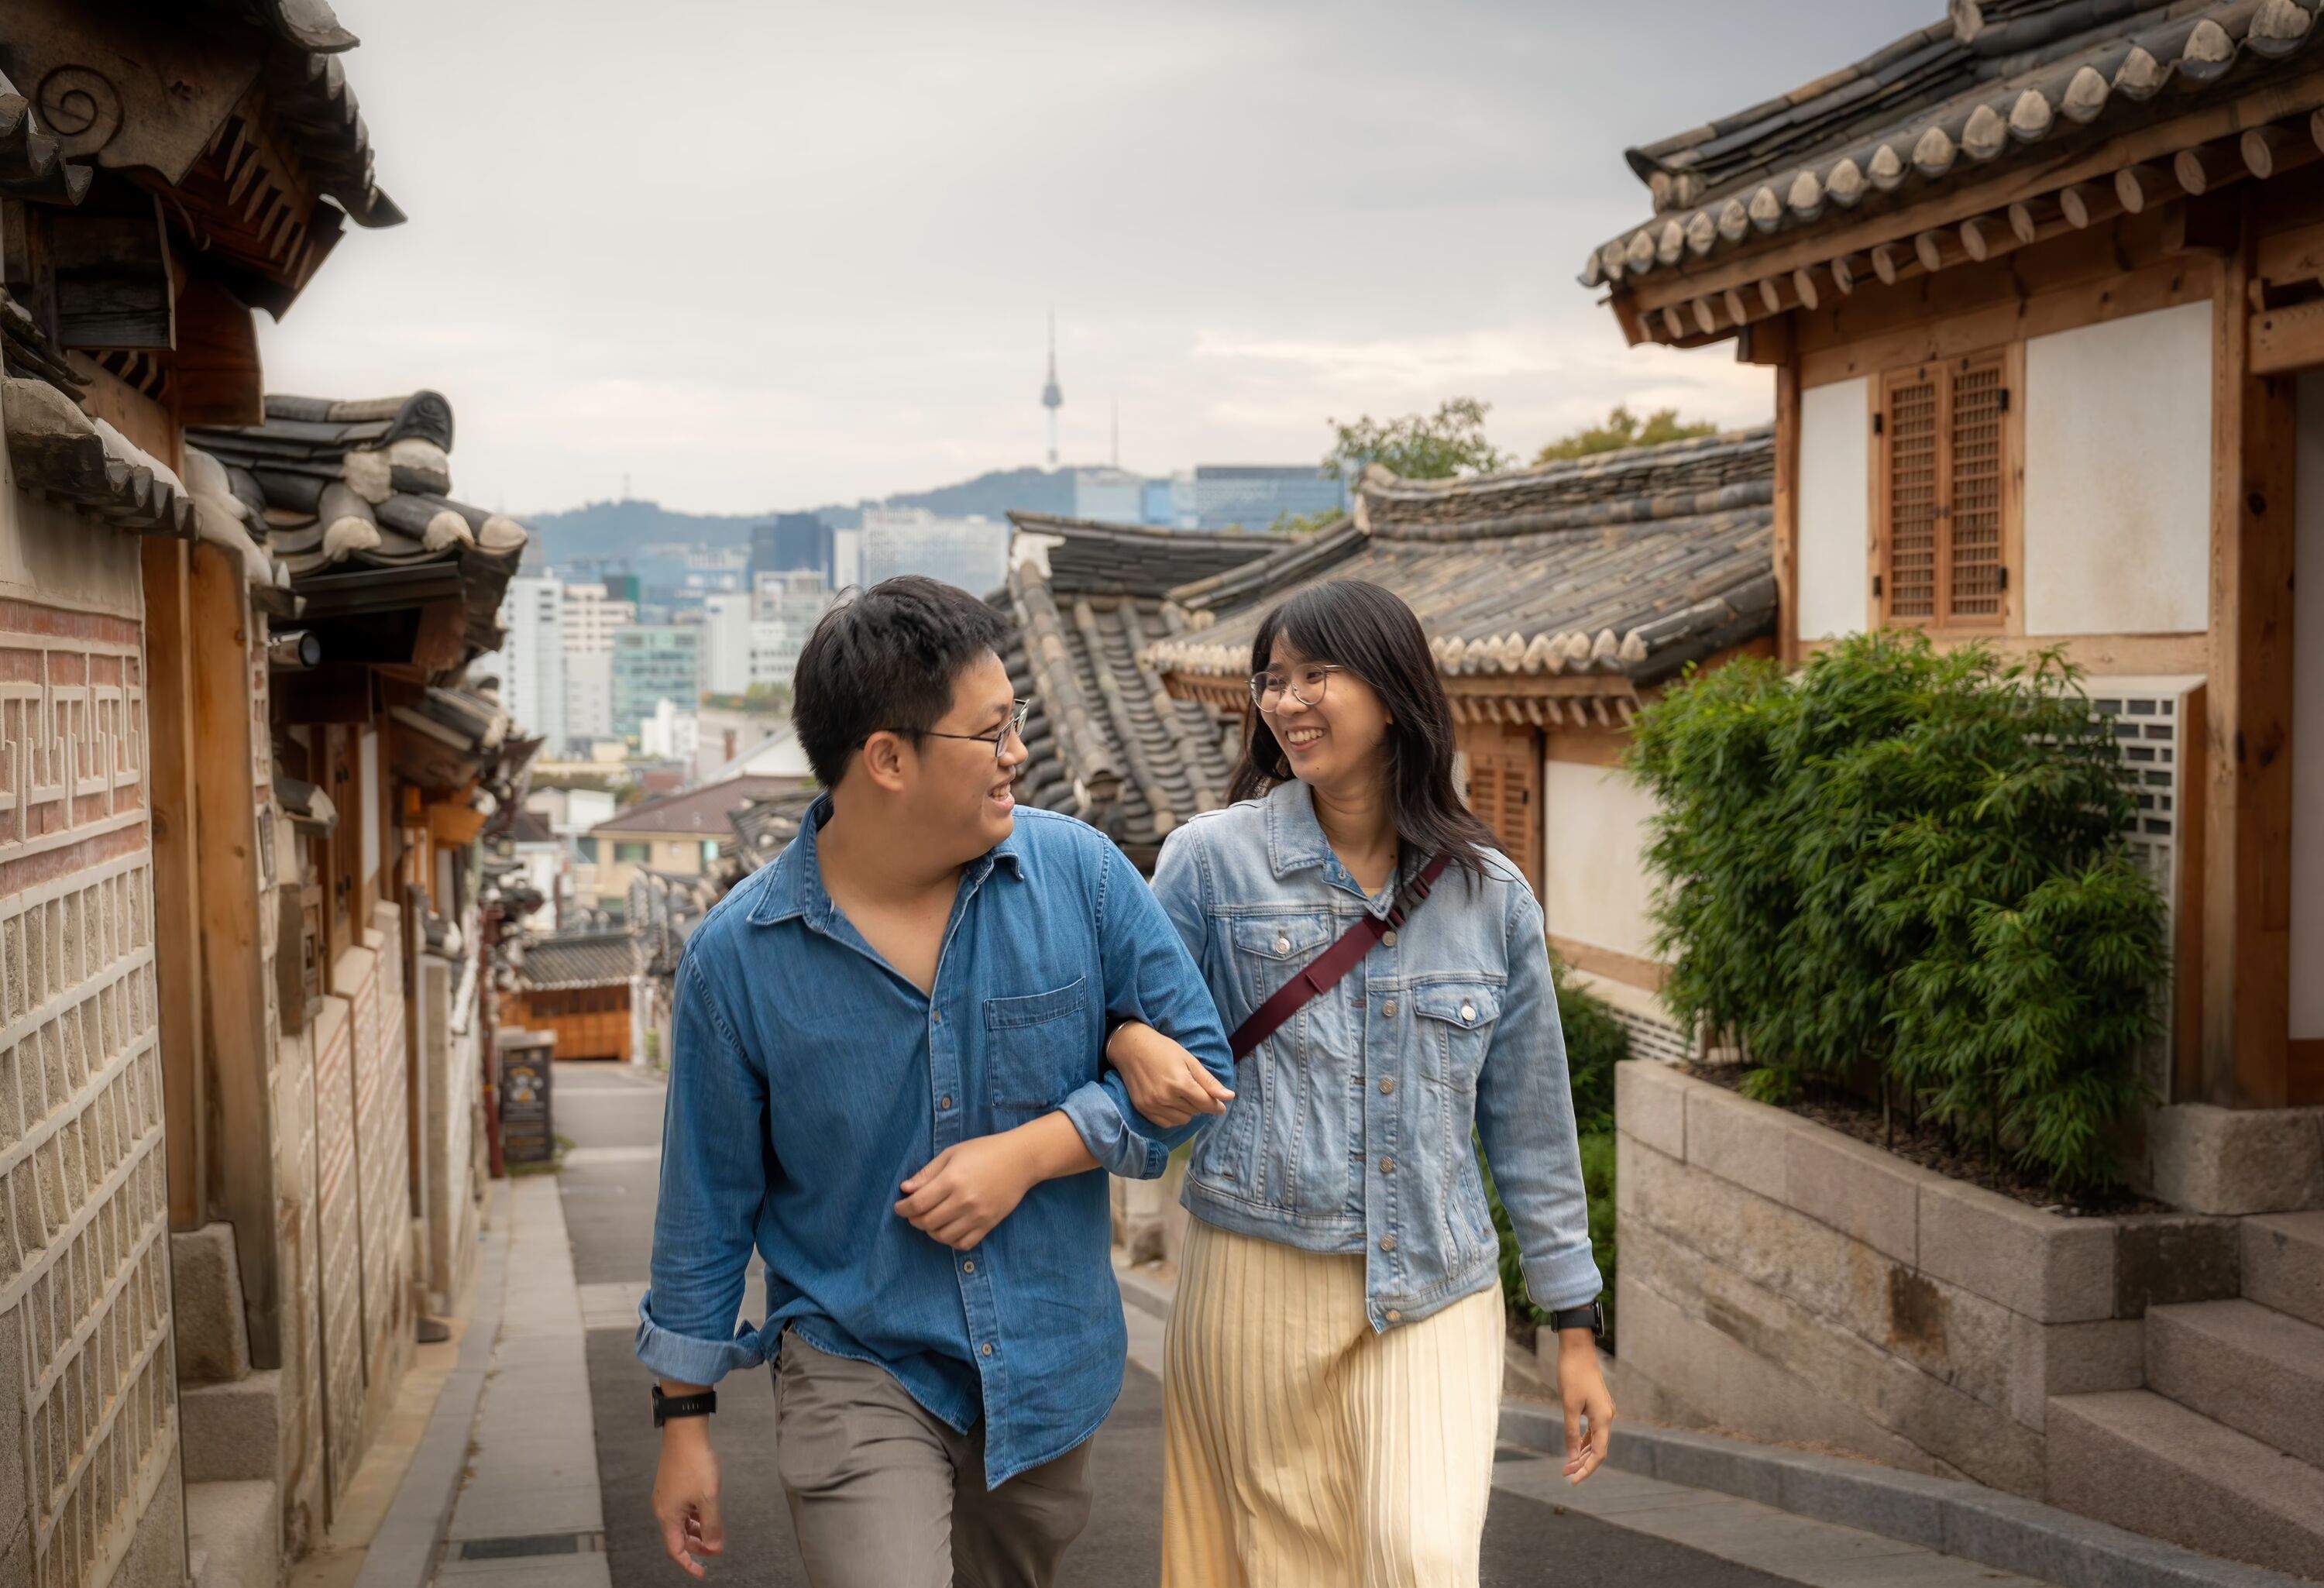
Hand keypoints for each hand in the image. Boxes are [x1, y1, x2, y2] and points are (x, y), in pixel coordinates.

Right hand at [651, 1417, 722, 1577]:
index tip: (702, 1573)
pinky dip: (694, 1516)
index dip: (689, 1564)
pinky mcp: (672, 1486)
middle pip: (678, 1537)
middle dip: (696, 1546)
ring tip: (714, 1531)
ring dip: (697, 1530)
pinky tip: (707, 1511)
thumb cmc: (695, 1463)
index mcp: (668, 1516)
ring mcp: (666, 1496)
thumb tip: (714, 1548)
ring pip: (681, 1523)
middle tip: (715, 1548)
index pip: (676, 1550)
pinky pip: (682, 1509)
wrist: (685, 1433)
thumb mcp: (709, 1498)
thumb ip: (712, 1526)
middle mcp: (663, 1508)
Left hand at [896, 1131, 1038, 1248]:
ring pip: (942, 1236)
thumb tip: (905, 1189)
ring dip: (930, 1231)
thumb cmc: (985, 1151)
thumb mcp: (952, 1153)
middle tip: (913, 1213)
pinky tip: (948, 1229)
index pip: (918, 1204)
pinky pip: (963, 1244)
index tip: (899, 1207)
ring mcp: (978, 1215)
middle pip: (927, 1222)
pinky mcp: (989, 1224)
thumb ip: (927, 1173)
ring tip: (930, 1220)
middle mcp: (964, 1200)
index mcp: (952, 1180)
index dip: (903, 1209)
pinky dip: (950, 1241)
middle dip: (914, 1219)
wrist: (1021, 1159)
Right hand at [1106, 1021, 1232, 1128]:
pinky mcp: (1143, 1109)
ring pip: (1183, 1120)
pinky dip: (1173, 1116)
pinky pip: (1167, 1123)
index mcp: (1180, 1083)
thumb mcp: (1189, 1060)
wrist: (1130, 1048)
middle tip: (1193, 1089)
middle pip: (1196, 1111)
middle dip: (1200, 1103)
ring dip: (1187, 1111)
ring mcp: (1153, 1105)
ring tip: (1181, 1095)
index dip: (1216, 1105)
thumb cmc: (1163, 1049)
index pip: (1206, 1104)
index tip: (1220, 1105)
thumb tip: (1229, 1097)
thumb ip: (1209, 1081)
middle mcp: (1166, 1097)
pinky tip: (1171, 1103)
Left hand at [1556, 1331, 1613, 1483]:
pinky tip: (1574, 1449)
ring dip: (1581, 1454)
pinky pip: (1593, 1430)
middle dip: (1582, 1464)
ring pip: (1595, 1440)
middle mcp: (1608, 1417)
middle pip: (1598, 1449)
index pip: (1599, 1453)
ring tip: (1566, 1466)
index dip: (1587, 1469)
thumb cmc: (1572, 1375)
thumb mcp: (1569, 1405)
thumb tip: (1571, 1457)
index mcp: (1604, 1418)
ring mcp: (1603, 1411)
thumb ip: (1571, 1432)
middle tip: (1564, 1474)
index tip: (1572, 1481)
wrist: (1577, 1349)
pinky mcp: (1597, 1406)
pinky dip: (1583, 1441)